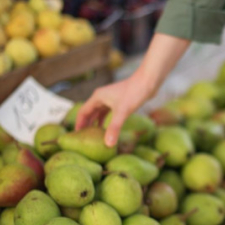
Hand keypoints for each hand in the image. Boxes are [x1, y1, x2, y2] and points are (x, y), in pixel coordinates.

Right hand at [75, 33, 190, 145]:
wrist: (149, 81)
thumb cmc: (135, 93)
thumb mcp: (123, 112)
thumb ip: (114, 128)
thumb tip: (108, 144)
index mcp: (98, 97)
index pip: (83, 112)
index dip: (78, 125)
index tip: (75, 137)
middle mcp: (102, 97)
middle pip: (89, 113)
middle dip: (86, 125)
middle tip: (83, 140)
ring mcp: (110, 98)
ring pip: (99, 113)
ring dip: (96, 123)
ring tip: (94, 137)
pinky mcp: (119, 101)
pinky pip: (108, 112)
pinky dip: (105, 121)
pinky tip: (108, 129)